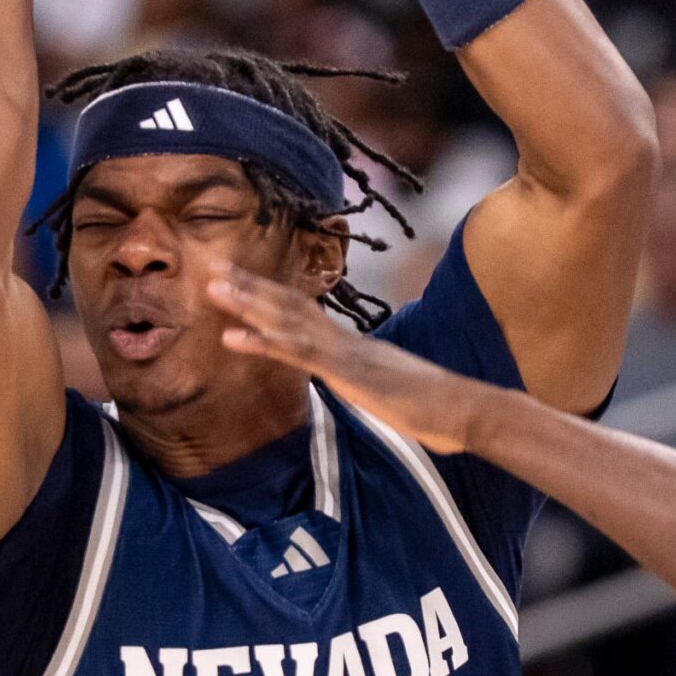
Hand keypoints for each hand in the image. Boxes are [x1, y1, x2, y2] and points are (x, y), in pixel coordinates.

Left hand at [208, 265, 490, 453]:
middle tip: (212, 266)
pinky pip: (297, 354)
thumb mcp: (393, 391)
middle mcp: (345, 341)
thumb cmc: (435, 406)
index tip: (242, 282)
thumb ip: (373, 381)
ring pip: (287, 320)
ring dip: (247, 303)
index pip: (306, 313)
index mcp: (354, 346)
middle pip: (290, 305)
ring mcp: (344, 354)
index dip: (272, 296)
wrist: (464, 409)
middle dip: (250, 286)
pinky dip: (262, 342)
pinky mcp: (345, 373)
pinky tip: (231, 336)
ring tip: (211, 286)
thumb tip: (362, 381)